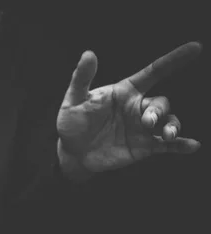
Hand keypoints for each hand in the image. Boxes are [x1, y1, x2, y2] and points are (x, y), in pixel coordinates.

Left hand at [56, 42, 201, 177]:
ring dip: (172, 126)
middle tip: (146, 122)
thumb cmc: (72, 122)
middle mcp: (137, 108)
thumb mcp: (74, 99)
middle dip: (158, 111)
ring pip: (168, 121)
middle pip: (160, 103)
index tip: (194, 48)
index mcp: (125, 92)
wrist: (72, 152)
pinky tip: (192, 146)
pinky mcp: (143, 147)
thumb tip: (88, 54)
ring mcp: (142, 128)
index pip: (153, 72)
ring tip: (167, 135)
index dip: (173, 60)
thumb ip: (82, 78)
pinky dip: (180, 145)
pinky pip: (166, 146)